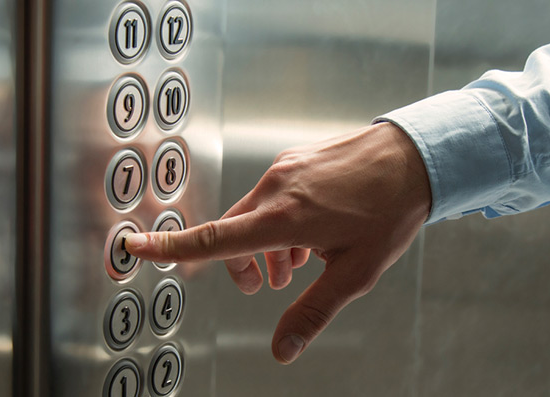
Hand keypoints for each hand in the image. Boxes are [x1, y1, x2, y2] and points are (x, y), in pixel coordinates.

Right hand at [125, 122, 430, 363]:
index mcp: (284, 218)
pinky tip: (307, 234)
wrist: (412, 156)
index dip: (171, 246)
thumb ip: (313, 311)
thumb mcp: (354, 273)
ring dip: (263, 244)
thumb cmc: (388, 212)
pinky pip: (272, 194)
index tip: (136, 246)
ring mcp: (285, 169)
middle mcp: (276, 188)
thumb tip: (282, 349)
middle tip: (265, 287)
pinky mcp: (295, 160)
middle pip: (232, 232)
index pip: (214, 238)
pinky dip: (277, 220)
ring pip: (253, 213)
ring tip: (295, 265)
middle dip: (240, 264)